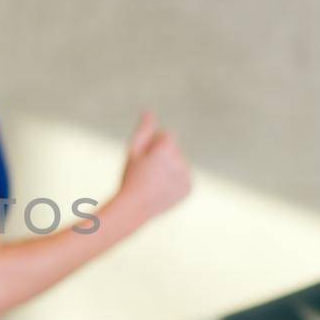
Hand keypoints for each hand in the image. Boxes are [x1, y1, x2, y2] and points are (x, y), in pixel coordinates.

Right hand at [114, 111, 191, 229]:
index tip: (145, 160)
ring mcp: (186, 176)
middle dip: (162, 157)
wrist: (135, 208)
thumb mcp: (133, 151)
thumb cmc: (130, 177)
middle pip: (174, 149)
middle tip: (148, 173)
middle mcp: (179, 161)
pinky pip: (183, 176)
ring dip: (169, 168)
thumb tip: (149, 111)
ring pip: (179, 163)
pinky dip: (175, 181)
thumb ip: (144, 131)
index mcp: (166, 149)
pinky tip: (162, 188)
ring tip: (154, 182)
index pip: (167, 135)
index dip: (153, 146)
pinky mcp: (189, 188)